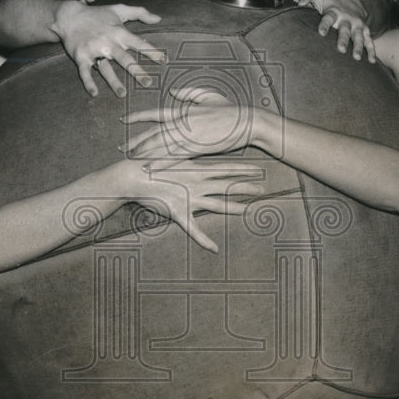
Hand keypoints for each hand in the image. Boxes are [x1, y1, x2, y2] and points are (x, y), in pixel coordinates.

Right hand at [52, 0, 164, 96]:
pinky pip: (85, 72)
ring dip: (114, 82)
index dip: (152, 52)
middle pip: (125, 59)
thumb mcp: (119, 9)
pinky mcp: (80, 56)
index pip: (139, 43)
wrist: (69, 16)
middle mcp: (107, 42)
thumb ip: (140, 12)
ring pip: (106, 68)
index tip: (164, 61)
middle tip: (148, 83)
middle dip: (137, 71)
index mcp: (119, 32)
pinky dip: (88, 82)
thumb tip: (159, 19)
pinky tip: (94, 93)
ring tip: (122, 95)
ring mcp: (93, 50)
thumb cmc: (97, 14)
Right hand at [118, 158, 264, 251]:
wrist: (134, 176)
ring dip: (233, 208)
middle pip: (227, 185)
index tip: (259, 168)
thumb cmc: (151, 163)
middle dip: (246, 186)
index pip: (226, 168)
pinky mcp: (179, 212)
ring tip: (249, 210)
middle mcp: (197, 183)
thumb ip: (189, 156)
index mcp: (197, 169)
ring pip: (217, 205)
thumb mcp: (173, 155)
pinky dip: (204, 240)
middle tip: (264, 188)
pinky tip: (215, 248)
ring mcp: (190, 198)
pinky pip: (193, 230)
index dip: (243, 169)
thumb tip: (199, 150)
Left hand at [122, 87, 256, 159]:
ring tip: (131, 159)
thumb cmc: (230, 110)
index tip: (124, 120)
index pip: (155, 114)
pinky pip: (174, 157)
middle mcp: (182, 123)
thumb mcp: (208, 96)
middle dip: (136, 141)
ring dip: (144, 154)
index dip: (138, 117)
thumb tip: (173, 91)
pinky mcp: (197, 148)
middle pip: (153, 133)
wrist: (246, 122)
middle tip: (121, 148)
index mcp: (184, 111)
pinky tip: (150, 168)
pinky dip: (160, 163)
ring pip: (161, 146)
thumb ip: (189, 93)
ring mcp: (189, 136)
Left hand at [297, 0, 374, 61]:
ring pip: (358, 37)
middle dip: (343, 39)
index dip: (324, 25)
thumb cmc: (329, 3)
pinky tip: (371, 61)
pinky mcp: (365, 31)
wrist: (353, 2)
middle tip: (340, 49)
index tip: (321, 33)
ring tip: (356, 58)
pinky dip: (371, 51)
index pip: (328, 18)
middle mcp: (347, 19)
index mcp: (334, 12)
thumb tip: (299, 2)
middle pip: (345, 30)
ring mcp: (357, 26)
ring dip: (358, 47)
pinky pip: (369, 41)